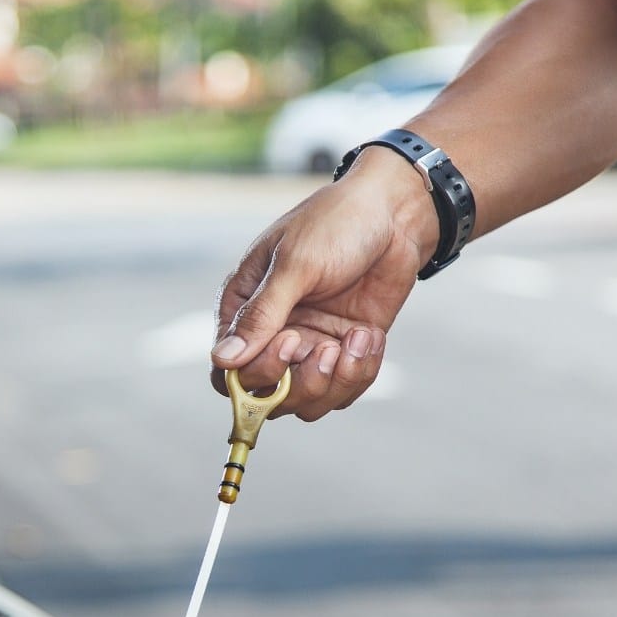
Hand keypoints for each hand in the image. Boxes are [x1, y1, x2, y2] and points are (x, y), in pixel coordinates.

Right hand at [210, 149, 437, 420]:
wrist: (393, 214)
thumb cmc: (335, 224)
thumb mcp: (295, 265)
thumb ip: (260, 316)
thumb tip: (222, 360)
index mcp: (244, 310)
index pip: (229, 373)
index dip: (256, 374)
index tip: (291, 343)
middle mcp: (271, 336)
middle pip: (267, 398)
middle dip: (302, 383)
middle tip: (329, 346)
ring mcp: (309, 347)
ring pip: (307, 403)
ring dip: (335, 382)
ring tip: (356, 340)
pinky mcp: (344, 353)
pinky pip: (344, 391)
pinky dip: (360, 372)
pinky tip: (370, 335)